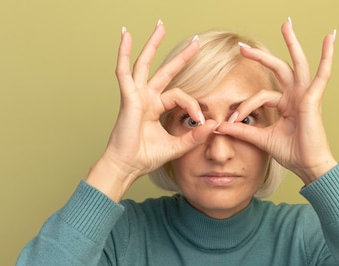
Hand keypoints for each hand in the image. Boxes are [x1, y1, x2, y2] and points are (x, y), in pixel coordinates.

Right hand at [87, 22, 217, 200]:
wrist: (128, 166)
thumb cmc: (145, 158)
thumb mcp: (177, 146)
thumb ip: (195, 136)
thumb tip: (214, 125)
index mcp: (155, 108)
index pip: (180, 96)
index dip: (194, 105)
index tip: (201, 120)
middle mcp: (146, 98)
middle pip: (165, 70)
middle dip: (181, 57)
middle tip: (196, 42)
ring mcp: (136, 95)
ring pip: (145, 64)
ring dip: (153, 44)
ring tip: (160, 26)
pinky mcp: (128, 97)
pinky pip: (125, 71)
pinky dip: (123, 52)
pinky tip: (126, 36)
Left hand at [215, 20, 337, 184]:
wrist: (308, 166)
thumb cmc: (291, 153)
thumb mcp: (261, 139)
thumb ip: (242, 130)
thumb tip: (219, 126)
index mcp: (286, 104)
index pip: (260, 96)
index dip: (243, 107)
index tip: (229, 121)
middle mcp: (296, 96)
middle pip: (279, 68)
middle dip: (261, 56)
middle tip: (242, 47)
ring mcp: (305, 95)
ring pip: (297, 64)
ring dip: (292, 43)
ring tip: (286, 24)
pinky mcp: (313, 99)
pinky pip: (322, 74)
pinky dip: (327, 56)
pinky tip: (330, 39)